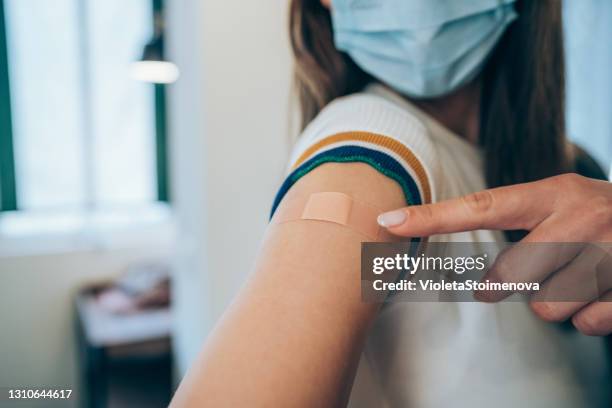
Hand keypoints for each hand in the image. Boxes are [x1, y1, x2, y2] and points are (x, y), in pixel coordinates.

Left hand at [377, 173, 611, 335]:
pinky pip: (584, 324)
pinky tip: (606, 291)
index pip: (480, 206)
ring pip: (545, 308)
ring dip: (558, 301)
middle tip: (546, 267)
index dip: (432, 217)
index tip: (388, 222)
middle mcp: (579, 216)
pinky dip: (591, 316)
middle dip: (516, 285)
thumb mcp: (564, 206)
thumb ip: (522, 230)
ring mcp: (607, 252)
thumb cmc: (602, 219)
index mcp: (554, 193)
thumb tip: (484, 287)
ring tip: (583, 276)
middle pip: (510, 278)